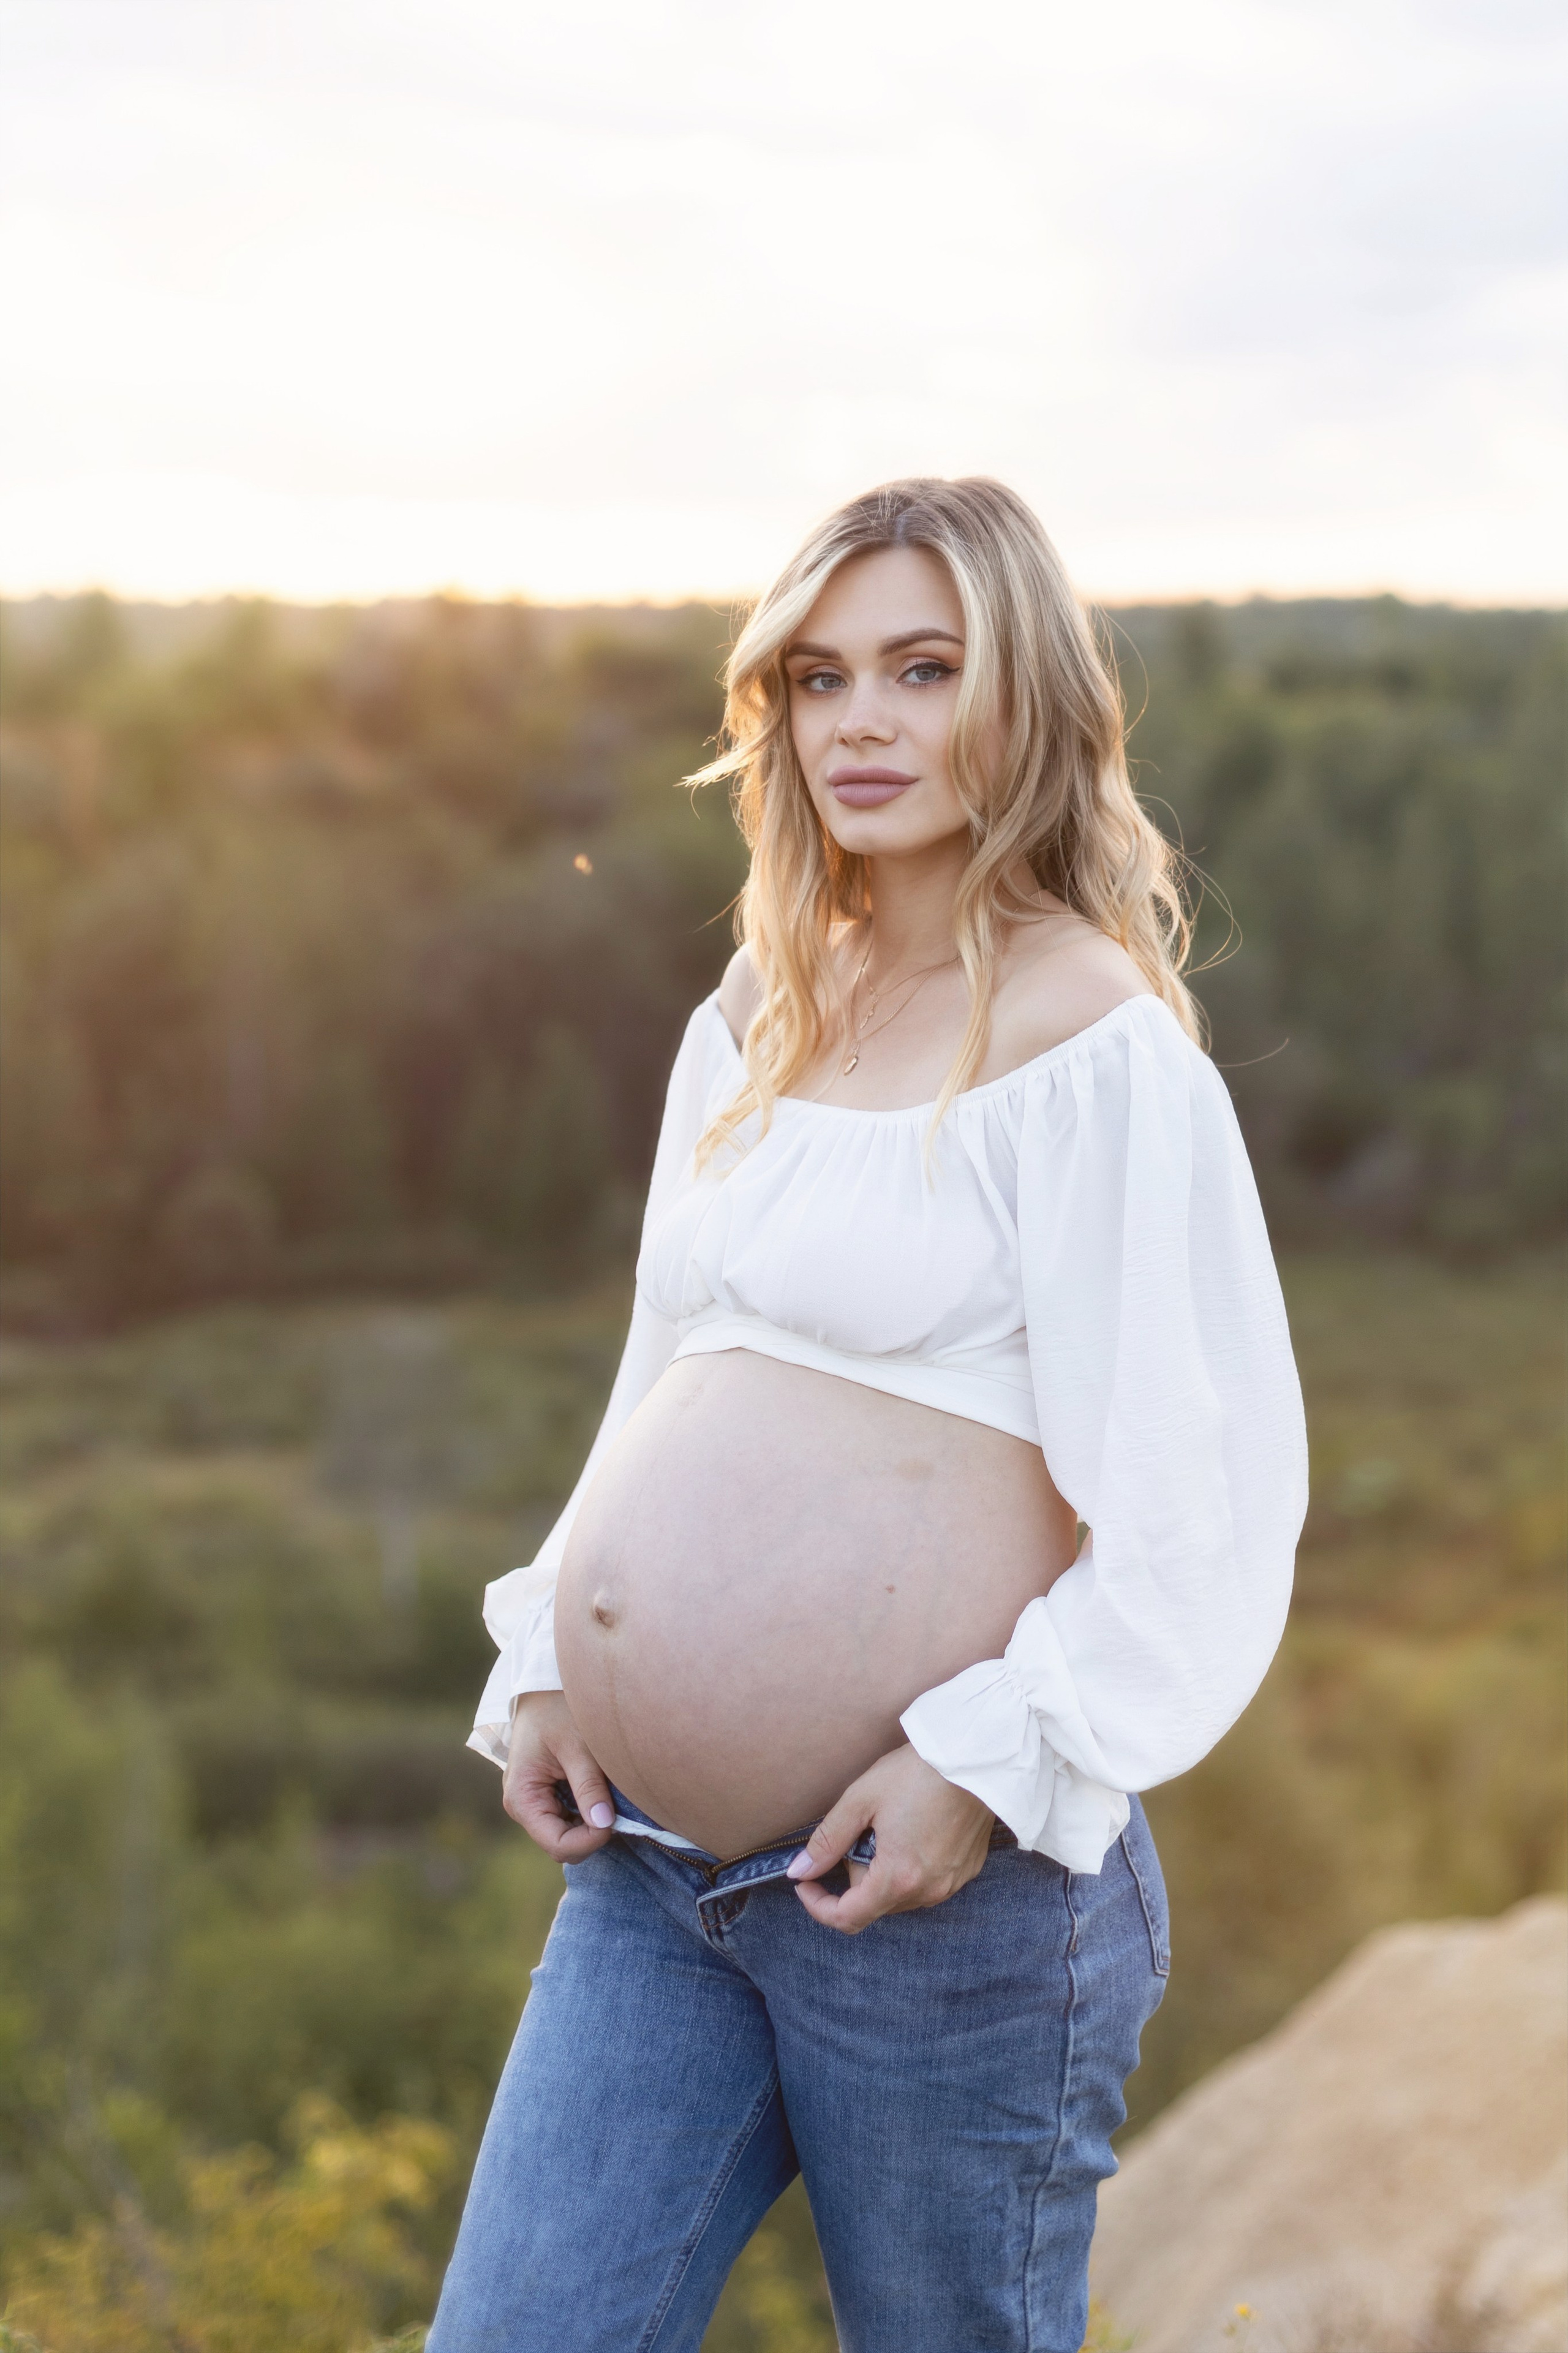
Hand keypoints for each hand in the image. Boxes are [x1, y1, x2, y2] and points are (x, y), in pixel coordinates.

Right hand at [503, 1691, 616, 1863]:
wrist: (545, 1684)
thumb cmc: (557, 1708)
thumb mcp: (577, 1745)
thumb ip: (589, 1786)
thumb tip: (605, 1824)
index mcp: (523, 1797)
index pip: (558, 1845)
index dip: (589, 1841)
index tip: (614, 1820)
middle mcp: (523, 1806)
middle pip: (563, 1845)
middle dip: (592, 1834)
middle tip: (617, 1808)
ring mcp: (535, 1803)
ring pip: (568, 1835)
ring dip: (592, 1824)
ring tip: (609, 1797)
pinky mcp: (547, 1796)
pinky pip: (569, 1819)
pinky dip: (589, 1813)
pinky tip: (602, 1793)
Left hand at [786, 1743, 993, 1935]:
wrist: (974, 1755)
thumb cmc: (916, 1772)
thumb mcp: (861, 1799)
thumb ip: (827, 1841)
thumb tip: (799, 1871)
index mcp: (897, 1877)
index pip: (848, 1917)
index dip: (819, 1905)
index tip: (806, 1882)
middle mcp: (927, 1891)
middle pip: (874, 1902)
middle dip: (856, 1873)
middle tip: (861, 1829)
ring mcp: (951, 1884)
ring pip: (900, 1895)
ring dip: (883, 1871)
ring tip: (890, 1826)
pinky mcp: (967, 1871)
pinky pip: (926, 1883)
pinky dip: (910, 1867)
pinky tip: (914, 1830)